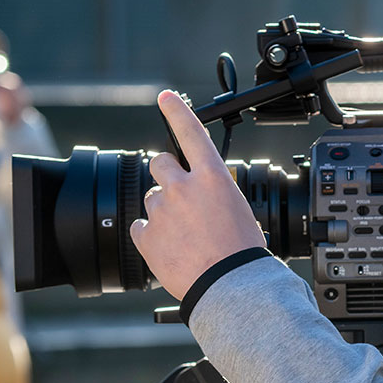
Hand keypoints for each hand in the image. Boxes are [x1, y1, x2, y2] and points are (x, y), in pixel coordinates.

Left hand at [130, 90, 267, 299]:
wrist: (229, 284)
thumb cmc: (241, 251)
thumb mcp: (238, 209)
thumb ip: (214, 192)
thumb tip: (203, 192)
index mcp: (213, 178)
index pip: (191, 132)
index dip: (177, 110)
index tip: (165, 98)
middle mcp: (183, 187)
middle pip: (160, 162)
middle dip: (166, 174)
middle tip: (179, 196)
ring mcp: (162, 210)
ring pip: (151, 198)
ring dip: (163, 210)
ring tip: (183, 234)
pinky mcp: (146, 234)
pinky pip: (140, 226)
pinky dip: (152, 235)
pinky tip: (171, 247)